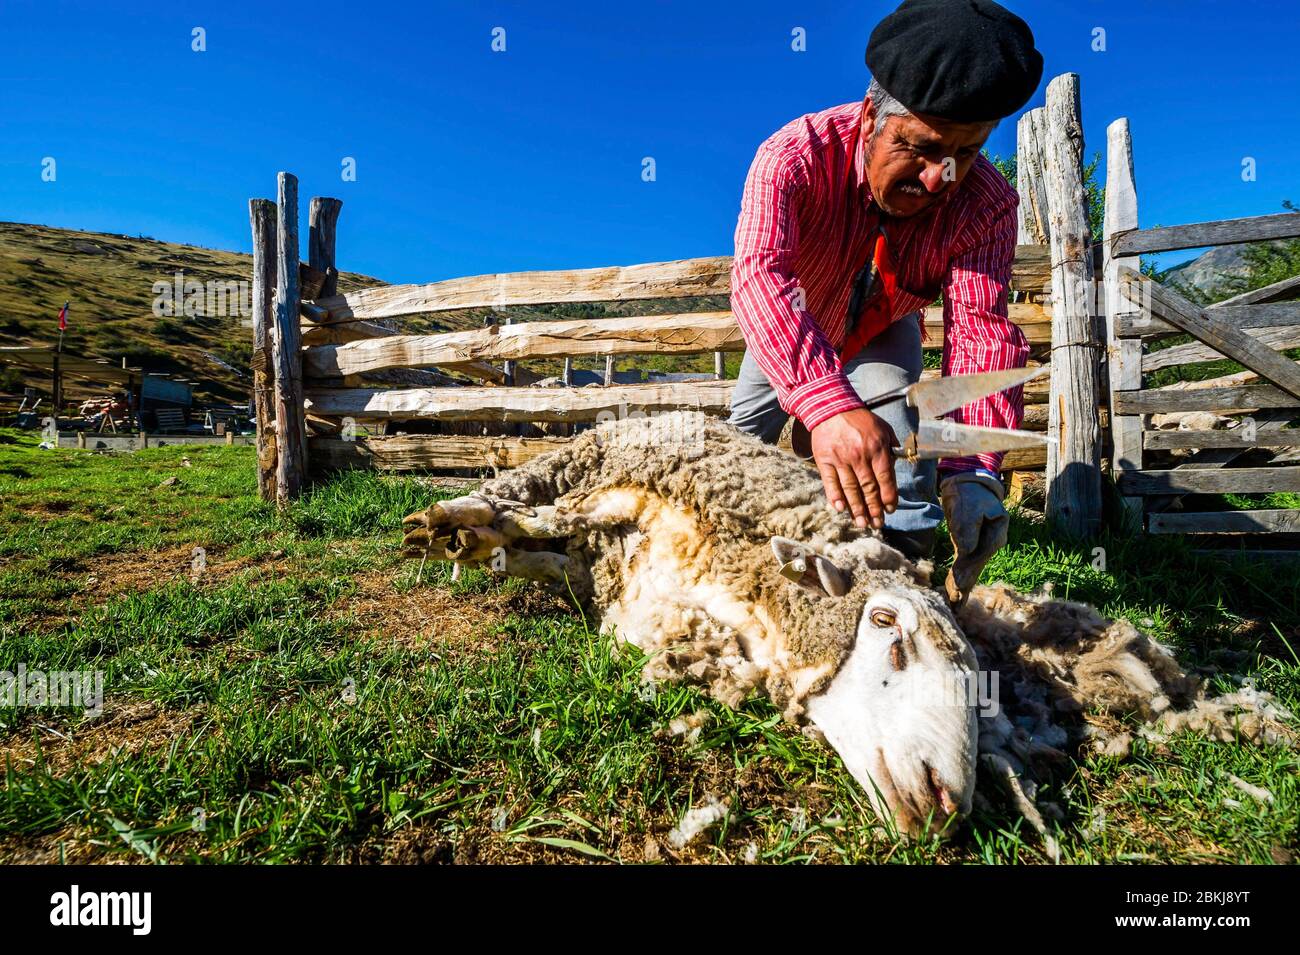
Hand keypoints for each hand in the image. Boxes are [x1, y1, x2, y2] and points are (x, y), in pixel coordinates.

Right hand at [810, 408, 898, 528]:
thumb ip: (892, 448)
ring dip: (857, 508)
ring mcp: (840, 459)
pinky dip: (835, 496)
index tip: (890, 509)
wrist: (832, 407)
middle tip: (878, 523)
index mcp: (877, 449)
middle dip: (874, 509)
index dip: (888, 497)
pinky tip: (840, 508)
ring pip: (850, 489)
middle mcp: (859, 456)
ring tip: (862, 523)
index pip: (885, 479)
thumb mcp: (884, 429)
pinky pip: (830, 482)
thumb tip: (899, 465)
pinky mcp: (824, 460)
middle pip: (868, 488)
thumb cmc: (860, 420)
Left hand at [940, 471, 1007, 604]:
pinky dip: (959, 577)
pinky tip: (954, 591)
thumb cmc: (970, 494)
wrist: (968, 484)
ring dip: (962, 586)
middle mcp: (991, 544)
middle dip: (966, 586)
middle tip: (955, 606)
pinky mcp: (969, 547)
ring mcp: (981, 546)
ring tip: (955, 606)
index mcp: (996, 534)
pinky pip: (964, 564)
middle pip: (977, 567)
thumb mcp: (969, 508)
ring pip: (971, 569)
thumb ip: (967, 528)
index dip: (969, 571)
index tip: (958, 586)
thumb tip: (966, 551)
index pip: (981, 556)